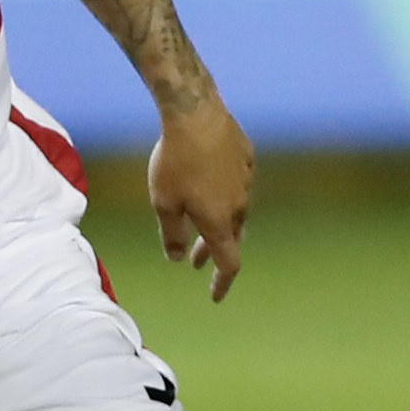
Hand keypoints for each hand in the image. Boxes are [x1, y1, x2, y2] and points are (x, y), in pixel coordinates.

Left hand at [148, 98, 254, 300]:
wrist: (196, 114)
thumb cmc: (175, 161)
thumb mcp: (164, 204)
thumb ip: (173, 235)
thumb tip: (177, 259)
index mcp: (220, 221)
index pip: (228, 263)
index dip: (222, 283)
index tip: (215, 297)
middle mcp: (239, 205)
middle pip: (231, 237)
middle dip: (212, 252)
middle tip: (195, 262)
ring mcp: (246, 180)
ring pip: (235, 209)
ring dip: (218, 221)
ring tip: (197, 218)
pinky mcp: (246, 157)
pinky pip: (237, 181)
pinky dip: (224, 191)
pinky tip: (209, 180)